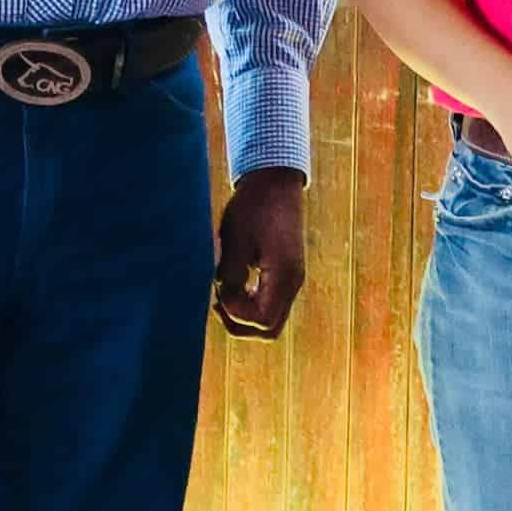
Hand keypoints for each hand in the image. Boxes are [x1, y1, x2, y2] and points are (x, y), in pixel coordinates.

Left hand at [212, 164, 307, 338]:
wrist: (275, 182)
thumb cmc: (253, 207)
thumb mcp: (235, 241)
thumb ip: (231, 276)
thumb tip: (224, 301)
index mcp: (284, 274)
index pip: (261, 319)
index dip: (235, 314)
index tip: (218, 291)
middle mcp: (294, 281)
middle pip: (269, 328)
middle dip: (240, 324)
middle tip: (217, 304)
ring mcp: (293, 278)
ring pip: (272, 319)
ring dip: (246, 315)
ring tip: (224, 295)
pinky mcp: (288, 272)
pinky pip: (273, 303)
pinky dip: (253, 303)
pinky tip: (235, 286)